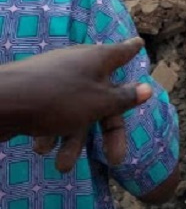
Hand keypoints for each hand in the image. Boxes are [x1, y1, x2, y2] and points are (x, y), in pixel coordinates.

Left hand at [3, 38, 152, 171]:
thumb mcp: (98, 103)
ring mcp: (57, 78)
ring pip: (77, 110)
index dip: (132, 49)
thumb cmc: (60, 99)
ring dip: (72, 140)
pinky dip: (51, 131)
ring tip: (61, 166)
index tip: (140, 42)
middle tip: (115, 159)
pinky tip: (41, 148)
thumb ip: (123, 99)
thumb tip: (148, 89)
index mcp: (99, 60)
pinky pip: (54, 112)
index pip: (122, 51)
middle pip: (104, 95)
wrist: (5, 101)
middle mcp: (80, 65)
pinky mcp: (38, 92)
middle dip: (106, 131)